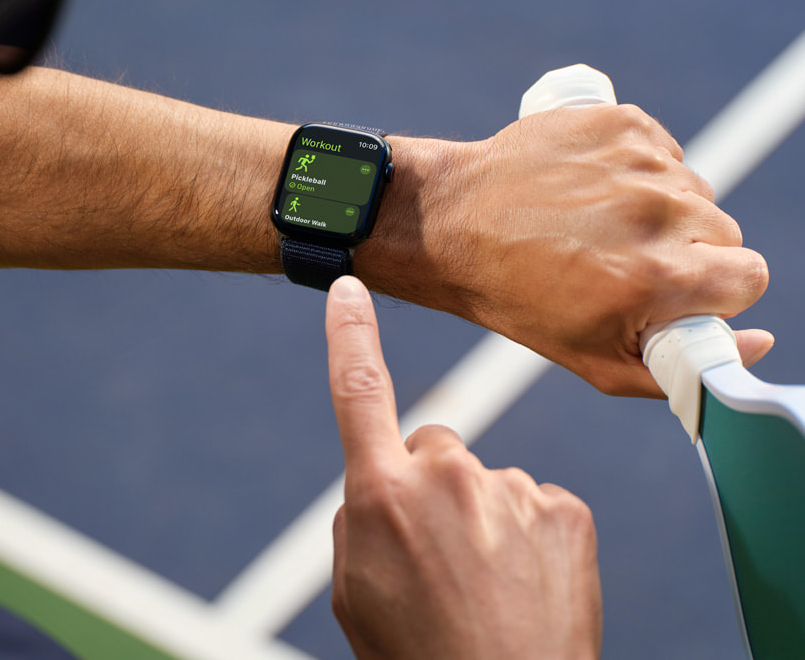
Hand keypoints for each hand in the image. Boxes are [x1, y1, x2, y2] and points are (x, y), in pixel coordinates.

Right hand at [326, 276, 601, 659]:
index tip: (348, 290)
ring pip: (485, 481)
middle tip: (440, 553)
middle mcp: (446, 477)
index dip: (348, 335)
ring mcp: (511, 488)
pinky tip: (525, 583)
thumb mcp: (353, 590)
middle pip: (433, 445)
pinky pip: (534, 500)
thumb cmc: (418, 653)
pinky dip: (528, 533)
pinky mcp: (564, 507)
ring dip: (482, 517)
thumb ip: (361, 518)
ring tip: (486, 585)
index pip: (358, 391)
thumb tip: (385, 483)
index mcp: (381, 493)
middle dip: (430, 483)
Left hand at [365, 105, 770, 395]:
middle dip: (690, 253)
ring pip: (694, 191)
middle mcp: (660, 212)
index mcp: (659, 275)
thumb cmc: (517, 299)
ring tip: (598, 225)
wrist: (451, 224)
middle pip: (725, 233)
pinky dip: (640, 170)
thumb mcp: (592, 359)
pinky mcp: (621, 123)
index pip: (750, 278)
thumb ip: (679, 369)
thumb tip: (757, 344)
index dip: (715, 292)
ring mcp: (641, 161)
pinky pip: (664, 152)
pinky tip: (591, 190)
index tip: (674, 294)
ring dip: (663, 210)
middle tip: (626, 262)